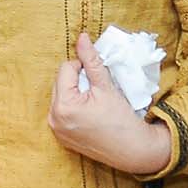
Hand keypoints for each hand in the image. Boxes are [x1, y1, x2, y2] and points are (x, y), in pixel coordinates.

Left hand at [48, 32, 172, 175]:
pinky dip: (73, 108)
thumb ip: (91, 61)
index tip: (99, 80)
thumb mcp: (106, 86)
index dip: (83, 68)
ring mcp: (55, 129)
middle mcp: (53, 118)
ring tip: (94, 104)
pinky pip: (62, 112)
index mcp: (63, 105)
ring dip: (74, 93)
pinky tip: (89, 114)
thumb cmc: (122, 119)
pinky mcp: (60, 137)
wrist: (133, 150)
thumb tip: (82, 37)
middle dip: (77, 81)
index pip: (66, 69)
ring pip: (61, 96)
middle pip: (60, 82)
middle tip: (97, 92)